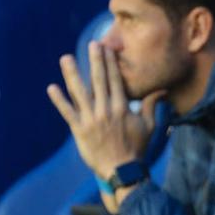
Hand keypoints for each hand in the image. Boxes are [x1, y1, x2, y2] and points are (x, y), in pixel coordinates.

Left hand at [46, 41, 160, 180]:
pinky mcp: (79, 129)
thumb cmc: (137, 148)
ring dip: (72, 74)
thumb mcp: (149, 127)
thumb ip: (152, 106)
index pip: (115, 80)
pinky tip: (52, 88)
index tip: (108, 49)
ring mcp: (91, 119)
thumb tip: (162, 90)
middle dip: (96, 61)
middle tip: (93, 44)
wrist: (121, 170)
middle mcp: (106, 110)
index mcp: (122, 108)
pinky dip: (59, 100)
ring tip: (66, 58)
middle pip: (99, 80)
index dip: (111, 63)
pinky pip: (67, 112)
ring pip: (80, 92)